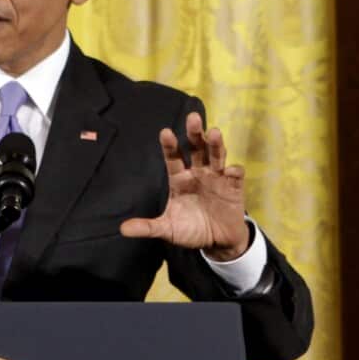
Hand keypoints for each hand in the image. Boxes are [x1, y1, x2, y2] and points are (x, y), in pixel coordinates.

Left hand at [120, 112, 249, 259]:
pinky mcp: (233, 187)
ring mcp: (217, 178)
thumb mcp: (168, 229)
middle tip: (193, 118)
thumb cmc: (190, 230)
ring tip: (214, 132)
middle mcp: (198, 173)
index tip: (165, 132)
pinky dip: (234, 170)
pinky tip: (230, 170)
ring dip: (215, 144)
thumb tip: (123, 229)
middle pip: (196, 148)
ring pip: (216, 155)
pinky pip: (235, 175)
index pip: (173, 158)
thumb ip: (148, 227)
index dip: (170, 146)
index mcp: (179, 179)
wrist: (217, 242)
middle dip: (195, 133)